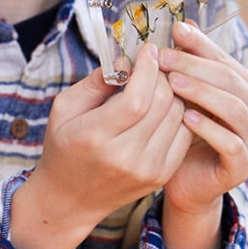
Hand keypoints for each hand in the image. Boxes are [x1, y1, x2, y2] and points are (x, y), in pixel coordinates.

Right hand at [11, 45, 193, 248]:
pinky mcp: (161, 176)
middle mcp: (125, 157)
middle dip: (163, 76)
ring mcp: (147, 169)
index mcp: (95, 137)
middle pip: (162, 105)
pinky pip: (184, 135)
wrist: (70, 199)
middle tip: (155, 63)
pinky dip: (180, 115)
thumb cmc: (63, 147)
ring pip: (178, 117)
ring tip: (160, 82)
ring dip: (174, 93)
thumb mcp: (64, 109)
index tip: (148, 49)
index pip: (137, 98)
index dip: (148, 69)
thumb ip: (95, 82)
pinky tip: (166, 105)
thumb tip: (127, 59)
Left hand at [156, 21, 247, 248]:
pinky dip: (209, 129)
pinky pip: (231, 143)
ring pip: (234, 108)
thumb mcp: (184, 94)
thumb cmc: (183, 133)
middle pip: (229, 80)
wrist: (184, 181)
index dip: (200, 44)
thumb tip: (181, 24)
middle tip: (164, 58)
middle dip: (195, 66)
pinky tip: (185, 119)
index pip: (224, 59)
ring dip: (202, 92)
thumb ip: (188, 64)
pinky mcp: (245, 164)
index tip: (173, 30)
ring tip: (172, 84)